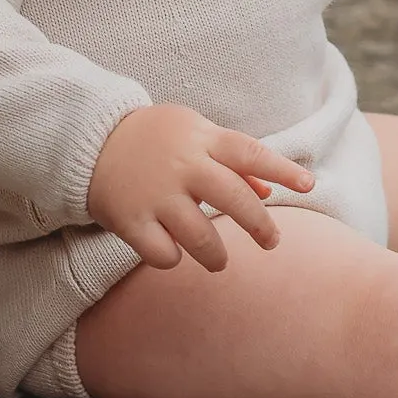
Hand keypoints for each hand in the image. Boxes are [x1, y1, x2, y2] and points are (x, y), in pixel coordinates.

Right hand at [86, 104, 313, 271]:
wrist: (89, 140)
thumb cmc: (154, 138)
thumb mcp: (194, 136)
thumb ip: (232, 160)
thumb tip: (270, 189)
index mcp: (201, 140)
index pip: (250, 153)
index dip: (283, 169)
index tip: (309, 185)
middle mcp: (182, 166)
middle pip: (234, 199)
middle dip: (260, 225)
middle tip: (271, 241)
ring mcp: (156, 195)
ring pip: (201, 237)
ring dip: (216, 256)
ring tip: (218, 262)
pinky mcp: (131, 220)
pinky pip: (163, 254)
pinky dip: (172, 259)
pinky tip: (172, 253)